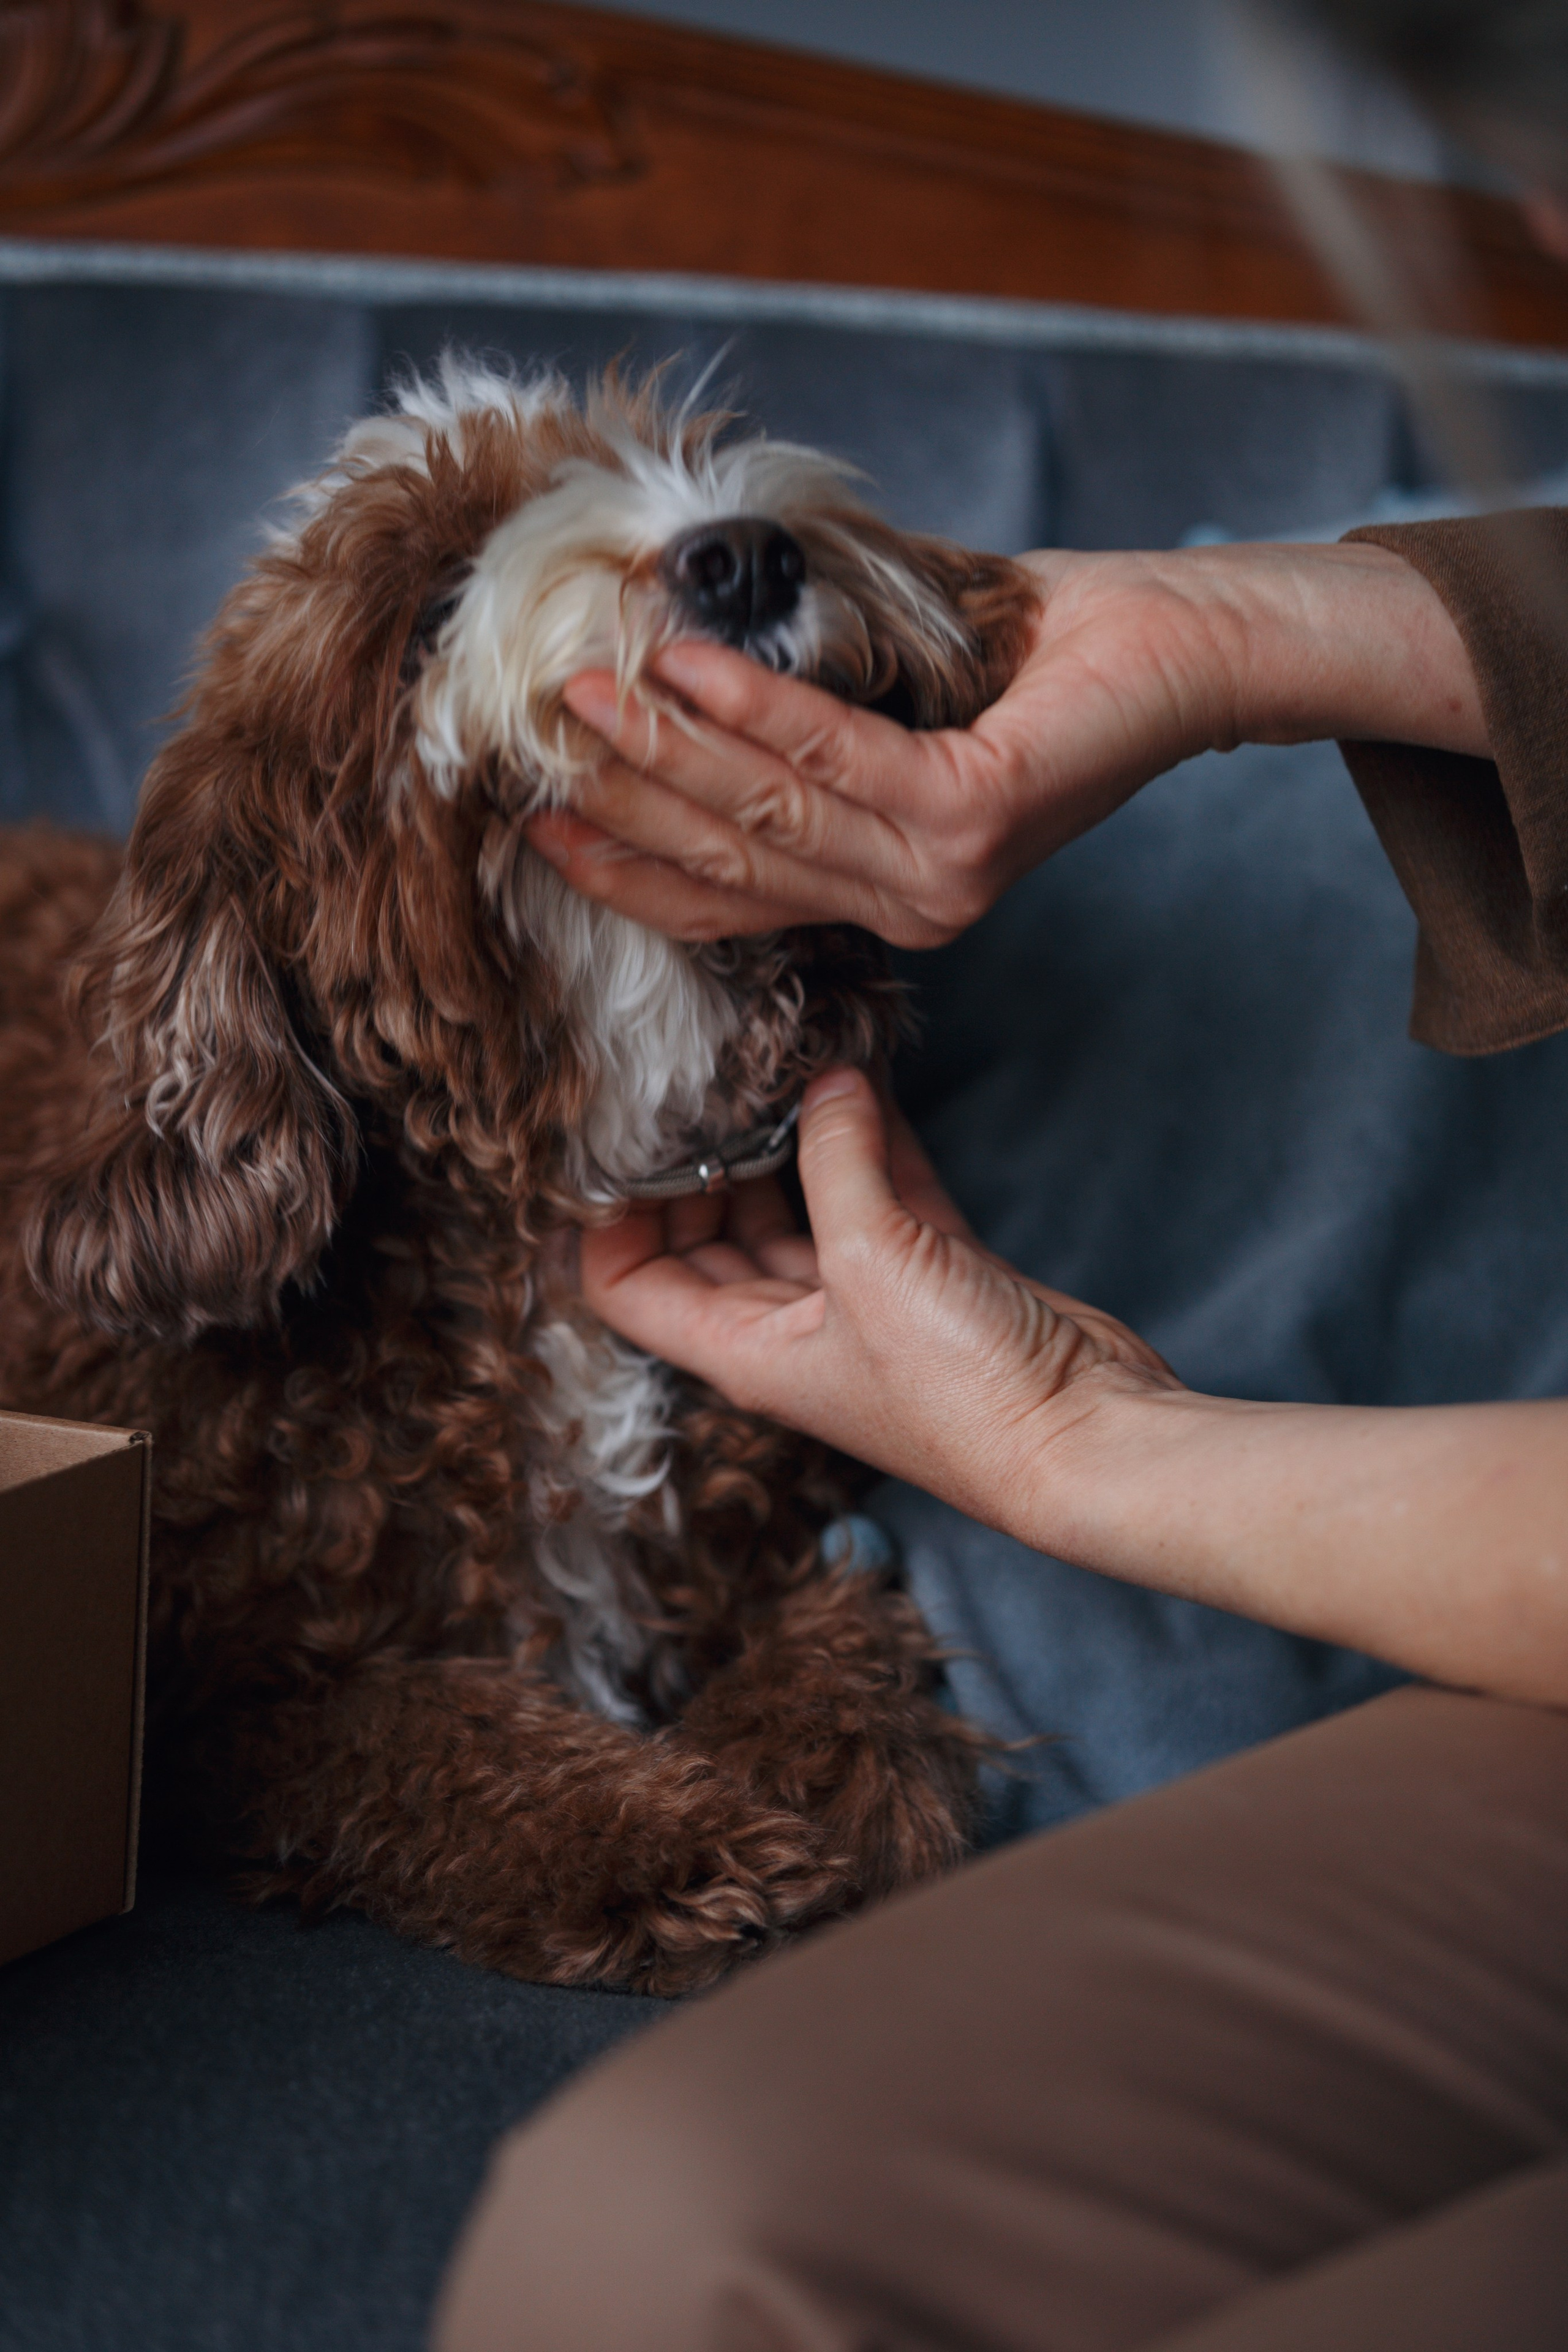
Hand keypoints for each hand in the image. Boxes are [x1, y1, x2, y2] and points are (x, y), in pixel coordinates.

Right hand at [530, 541, 1485, 945]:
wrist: (1179, 647)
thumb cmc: (1034, 660)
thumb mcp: (894, 711)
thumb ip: (796, 730)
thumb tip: (660, 667)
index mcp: (883, 893)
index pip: (728, 899)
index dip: (627, 865)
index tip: (538, 821)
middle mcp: (909, 907)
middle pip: (731, 863)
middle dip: (623, 799)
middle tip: (537, 731)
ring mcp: (942, 878)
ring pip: (767, 817)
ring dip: (664, 749)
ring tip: (584, 687)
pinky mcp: (976, 819)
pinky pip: (835, 760)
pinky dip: (752, 706)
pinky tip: (685, 660)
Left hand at [580, 1066, 1178, 1535]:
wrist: (1084, 1438)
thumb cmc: (963, 1391)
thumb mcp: (872, 1258)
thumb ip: (838, 1158)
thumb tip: (827, 1081)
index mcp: (742, 1350)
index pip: (628, 1283)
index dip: (608, 1216)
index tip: (617, 1135)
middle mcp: (789, 1332)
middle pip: (708, 1238)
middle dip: (702, 1162)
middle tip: (703, 1078)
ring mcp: (863, 1306)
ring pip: (797, 1210)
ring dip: (788, 1143)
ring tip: (778, 1063)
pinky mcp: (933, 1279)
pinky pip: (881, 1196)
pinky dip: (872, 1142)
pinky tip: (863, 1078)